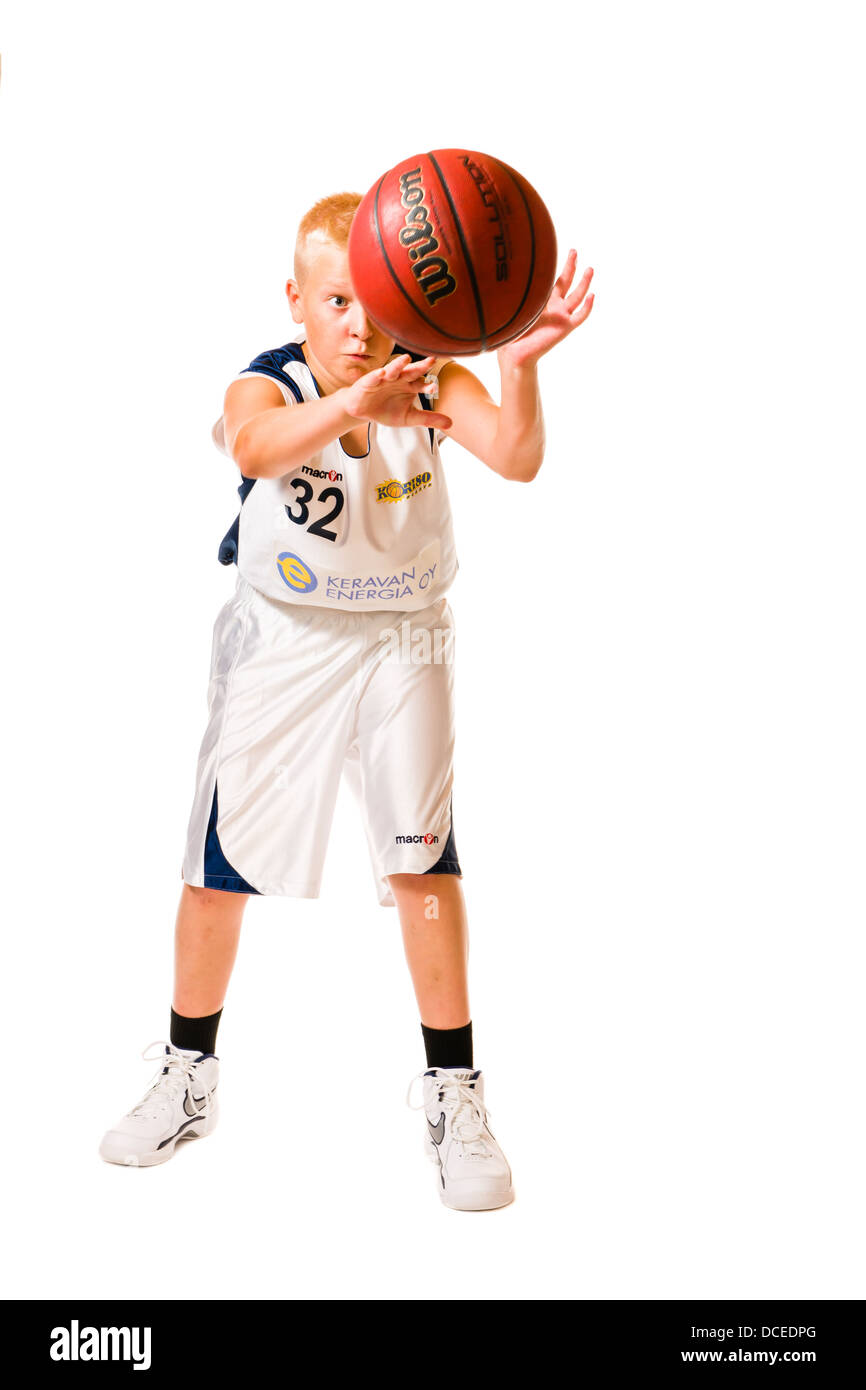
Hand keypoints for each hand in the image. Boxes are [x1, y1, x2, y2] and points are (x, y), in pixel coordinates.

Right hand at [341, 354, 452, 430]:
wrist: (362, 411)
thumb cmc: (386, 410)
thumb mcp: (409, 418)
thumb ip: (428, 419)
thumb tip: (452, 423)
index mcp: (410, 385)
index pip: (422, 384)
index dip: (427, 386)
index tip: (434, 388)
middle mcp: (399, 379)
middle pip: (411, 371)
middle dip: (420, 366)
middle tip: (432, 360)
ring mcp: (384, 379)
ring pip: (393, 369)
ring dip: (399, 364)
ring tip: (406, 358)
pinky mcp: (368, 382)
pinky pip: (373, 377)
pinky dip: (377, 375)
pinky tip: (382, 373)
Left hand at [498, 249, 593, 367]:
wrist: (515, 352)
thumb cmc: (511, 331)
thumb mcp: (515, 306)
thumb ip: (517, 291)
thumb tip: (507, 270)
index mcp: (542, 301)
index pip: (552, 280)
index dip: (555, 267)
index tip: (556, 252)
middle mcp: (554, 306)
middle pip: (567, 282)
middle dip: (571, 266)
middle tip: (574, 251)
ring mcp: (561, 316)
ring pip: (577, 296)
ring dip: (584, 282)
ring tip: (590, 269)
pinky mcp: (565, 327)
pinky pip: (580, 316)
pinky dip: (587, 307)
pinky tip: (592, 295)